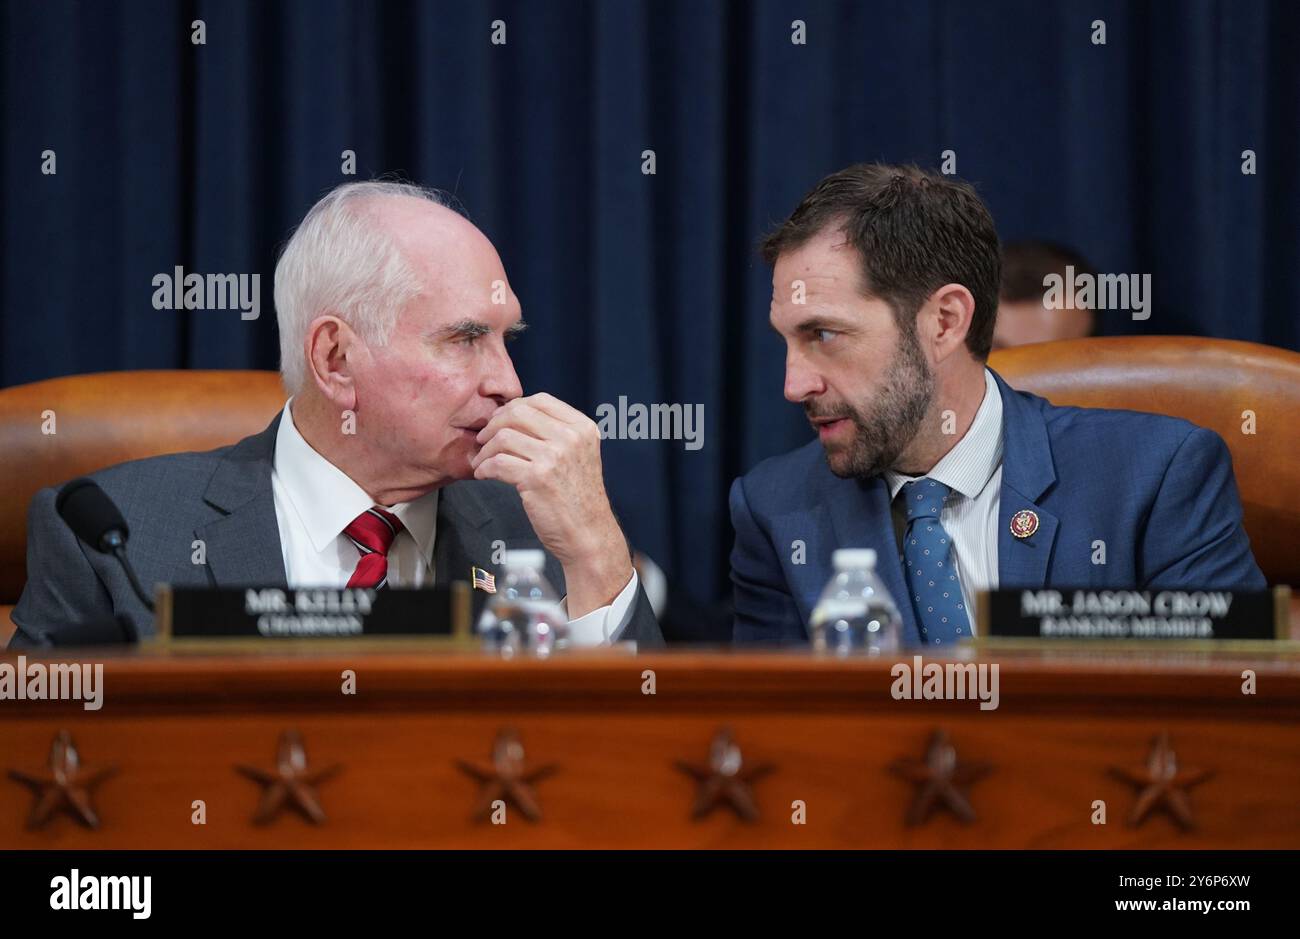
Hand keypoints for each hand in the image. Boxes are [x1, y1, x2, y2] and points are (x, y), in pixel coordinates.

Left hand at [470, 393, 631, 617]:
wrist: (588, 535)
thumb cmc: (578, 499)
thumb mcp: (578, 455)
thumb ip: (556, 433)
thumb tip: (514, 416)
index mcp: (582, 428)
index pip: (540, 400)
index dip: (513, 407)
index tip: (500, 422)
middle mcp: (570, 438)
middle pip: (518, 413)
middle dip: (493, 424)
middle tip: (483, 440)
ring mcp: (554, 457)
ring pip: (503, 436)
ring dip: (485, 450)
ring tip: (482, 462)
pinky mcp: (537, 478)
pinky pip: (497, 462)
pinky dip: (484, 468)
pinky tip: (484, 475)